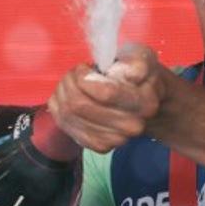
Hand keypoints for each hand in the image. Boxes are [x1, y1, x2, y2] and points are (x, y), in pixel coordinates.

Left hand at [48, 44, 171, 152]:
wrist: (145, 103)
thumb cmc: (140, 75)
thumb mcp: (143, 58)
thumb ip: (138, 63)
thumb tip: (130, 74)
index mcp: (145, 103)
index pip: (105, 93)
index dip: (85, 77)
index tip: (85, 68)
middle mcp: (132, 126)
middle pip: (80, 105)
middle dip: (69, 83)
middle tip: (74, 73)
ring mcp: (115, 140)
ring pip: (69, 115)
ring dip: (62, 93)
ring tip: (70, 83)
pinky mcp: (99, 146)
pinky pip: (65, 125)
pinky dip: (59, 108)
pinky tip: (67, 98)